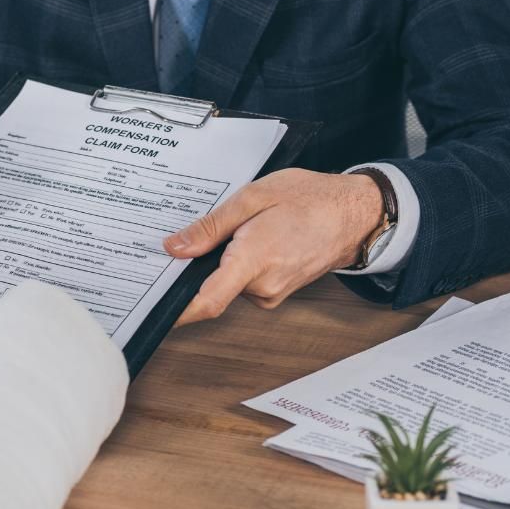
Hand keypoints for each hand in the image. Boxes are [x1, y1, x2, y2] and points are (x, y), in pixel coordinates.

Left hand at [164, 169, 383, 322]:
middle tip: (200, 235)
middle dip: (201, 266)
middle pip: (212, 287)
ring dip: (224, 263)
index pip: (208, 300)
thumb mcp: (252, 198)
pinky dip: (239, 266)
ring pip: (229, 284)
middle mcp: (263, 286)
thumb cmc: (309, 199)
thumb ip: (210, 227)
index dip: (179, 310)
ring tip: (239, 230)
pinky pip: (246, 283)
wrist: (355, 212)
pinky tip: (252, 239)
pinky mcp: (278, 291)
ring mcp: (274, 292)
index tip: (154, 309)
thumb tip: (175, 248)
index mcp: (254, 260)